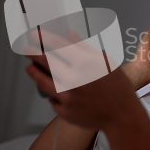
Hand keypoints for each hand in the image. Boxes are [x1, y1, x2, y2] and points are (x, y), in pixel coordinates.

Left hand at [25, 29, 139, 130]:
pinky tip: (54, 90)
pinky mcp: (65, 112)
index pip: (59, 46)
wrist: (121, 116)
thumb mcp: (106, 62)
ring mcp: (67, 97)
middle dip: (34, 53)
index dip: (45, 38)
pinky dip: (53, 94)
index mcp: (84, 63)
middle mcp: (73, 80)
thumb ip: (85, 47)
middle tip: (27, 48)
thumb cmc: (117, 88)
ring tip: (30, 67)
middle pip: (47, 62)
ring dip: (35, 73)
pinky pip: (53, 100)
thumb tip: (71, 34)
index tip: (36, 34)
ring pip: (44, 82)